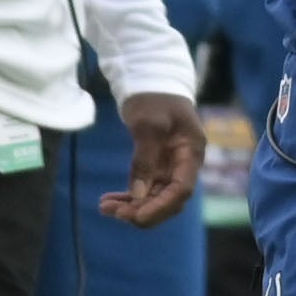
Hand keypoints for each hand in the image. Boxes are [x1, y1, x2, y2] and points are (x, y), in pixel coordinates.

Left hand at [104, 92, 202, 228]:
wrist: (150, 80)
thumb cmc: (154, 98)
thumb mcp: (149, 125)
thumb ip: (145, 160)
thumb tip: (139, 195)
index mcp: (191, 153)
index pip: (181, 190)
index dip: (160, 206)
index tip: (136, 216)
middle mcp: (183, 165)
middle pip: (169, 200)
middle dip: (143, 210)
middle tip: (113, 213)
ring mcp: (169, 166)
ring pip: (154, 197)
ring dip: (131, 206)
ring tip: (104, 208)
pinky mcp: (155, 165)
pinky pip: (144, 189)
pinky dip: (128, 197)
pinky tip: (108, 201)